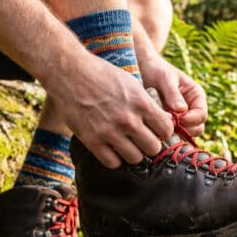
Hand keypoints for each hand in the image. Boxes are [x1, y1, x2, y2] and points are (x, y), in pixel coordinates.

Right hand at [45, 52, 173, 167]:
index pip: (166, 130)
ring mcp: (109, 132)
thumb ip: (147, 103)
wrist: (70, 73)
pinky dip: (115, 159)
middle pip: (153, 148)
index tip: (157, 130)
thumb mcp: (131, 83)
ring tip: (128, 145)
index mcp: (141, 103)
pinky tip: (113, 149)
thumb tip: (163, 119)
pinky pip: (113, 163)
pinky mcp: (92, 141)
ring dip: (134, 153)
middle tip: (143, 140)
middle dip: (151, 144)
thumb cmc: (102, 74)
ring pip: (135, 159)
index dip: (163, 132)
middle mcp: (128, 120)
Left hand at [139, 57, 207, 135]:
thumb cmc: (156, 70)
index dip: (191, 120)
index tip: (177, 119)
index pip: (201, 115)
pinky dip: (165, 135)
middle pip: (197, 129)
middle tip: (167, 126)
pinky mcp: (168, 124)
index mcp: (196, 97)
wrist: (141, 69)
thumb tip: (182, 110)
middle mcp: (191, 109)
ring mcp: (180, 118)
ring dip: (174, 134)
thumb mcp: (165, 78)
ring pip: (185, 135)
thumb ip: (173, 93)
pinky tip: (154, 129)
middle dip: (184, 130)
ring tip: (159, 126)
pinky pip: (172, 136)